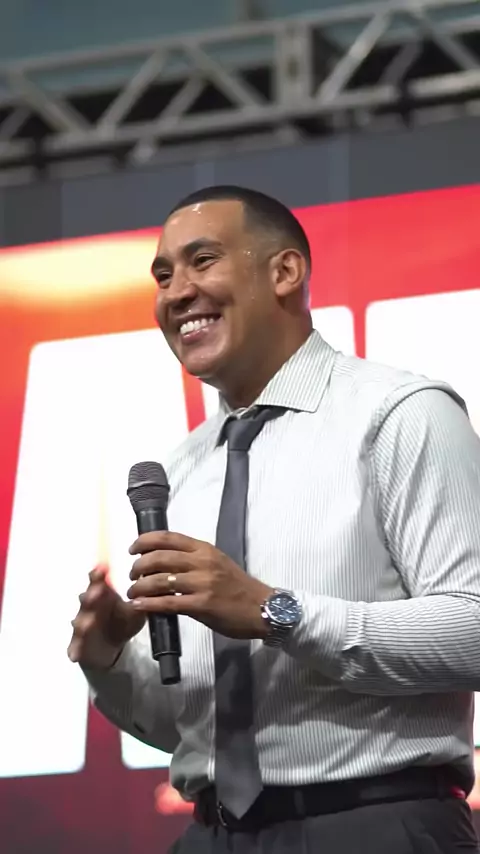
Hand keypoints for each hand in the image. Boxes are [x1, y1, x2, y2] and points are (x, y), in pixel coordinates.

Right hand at [68, 565, 145, 667]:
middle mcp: (90, 608)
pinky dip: (75, 650)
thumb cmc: (123, 622)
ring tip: (88, 623)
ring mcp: (83, 625)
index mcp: (104, 595)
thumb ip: (141, 601)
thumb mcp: (136, 612)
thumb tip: (151, 588)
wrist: (112, 646)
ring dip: (84, 622)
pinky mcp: (79, 644)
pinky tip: (75, 654)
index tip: (101, 570)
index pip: (98, 581)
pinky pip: (76, 646)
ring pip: (81, 622)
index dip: (98, 575)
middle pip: (88, 599)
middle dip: (92, 595)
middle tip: (97, 592)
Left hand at [128, 532, 273, 638]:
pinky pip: (168, 602)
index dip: (145, 540)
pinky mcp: (202, 605)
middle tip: (131, 575)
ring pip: (159, 580)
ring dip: (139, 587)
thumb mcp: (217, 563)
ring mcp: (202, 583)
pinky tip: (139, 606)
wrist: (262, 608)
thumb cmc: (238, 587)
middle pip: (159, 557)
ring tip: (132, 593)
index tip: (132, 549)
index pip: (168, 537)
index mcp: (204, 549)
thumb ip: (193, 560)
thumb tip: (163, 561)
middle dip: (138, 566)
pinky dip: (149, 604)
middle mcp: (202, 562)